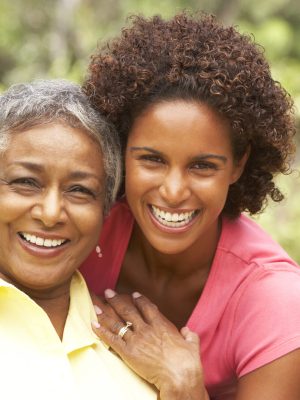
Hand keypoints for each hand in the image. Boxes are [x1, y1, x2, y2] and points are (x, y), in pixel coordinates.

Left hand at [92, 289, 208, 399]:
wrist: (179, 375)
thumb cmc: (188, 362)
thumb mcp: (192, 345)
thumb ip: (189, 335)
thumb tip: (187, 330)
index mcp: (161, 324)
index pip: (147, 307)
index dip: (140, 300)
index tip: (134, 294)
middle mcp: (147, 328)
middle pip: (128, 310)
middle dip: (117, 299)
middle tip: (108, 291)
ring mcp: (137, 340)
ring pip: (117, 323)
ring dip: (105, 313)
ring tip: (95, 304)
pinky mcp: (129, 352)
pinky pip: (112, 340)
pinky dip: (102, 331)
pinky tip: (93, 325)